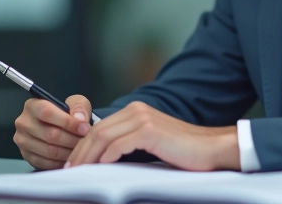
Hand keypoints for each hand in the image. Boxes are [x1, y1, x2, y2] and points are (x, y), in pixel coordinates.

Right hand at [14, 95, 91, 169]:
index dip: (68, 122)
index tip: (85, 128)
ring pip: (49, 151)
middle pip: (50, 134)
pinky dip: (61, 162)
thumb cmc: (65, 113)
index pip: (47, 113)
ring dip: (68, 152)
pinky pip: (46, 163)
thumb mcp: (74, 102)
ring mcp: (23, 141)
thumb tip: (80, 120)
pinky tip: (71, 157)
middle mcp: (23, 123)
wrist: (56, 125)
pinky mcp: (27, 156)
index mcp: (32, 105)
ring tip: (81, 149)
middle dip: (72, 139)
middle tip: (86, 141)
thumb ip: (78, 107)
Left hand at [66, 101, 238, 170]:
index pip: (100, 126)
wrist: (212, 148)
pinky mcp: (150, 131)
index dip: (83, 145)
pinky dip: (106, 157)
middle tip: (70, 168)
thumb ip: (130, 143)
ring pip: (104, 136)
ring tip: (79, 171)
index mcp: (137, 111)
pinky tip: (100, 167)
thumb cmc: (184, 151)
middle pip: (97, 130)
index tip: (74, 161)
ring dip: (88, 156)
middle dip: (80, 151)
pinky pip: (119, 145)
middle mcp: (138, 110)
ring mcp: (143, 119)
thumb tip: (104, 159)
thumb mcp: (152, 143)